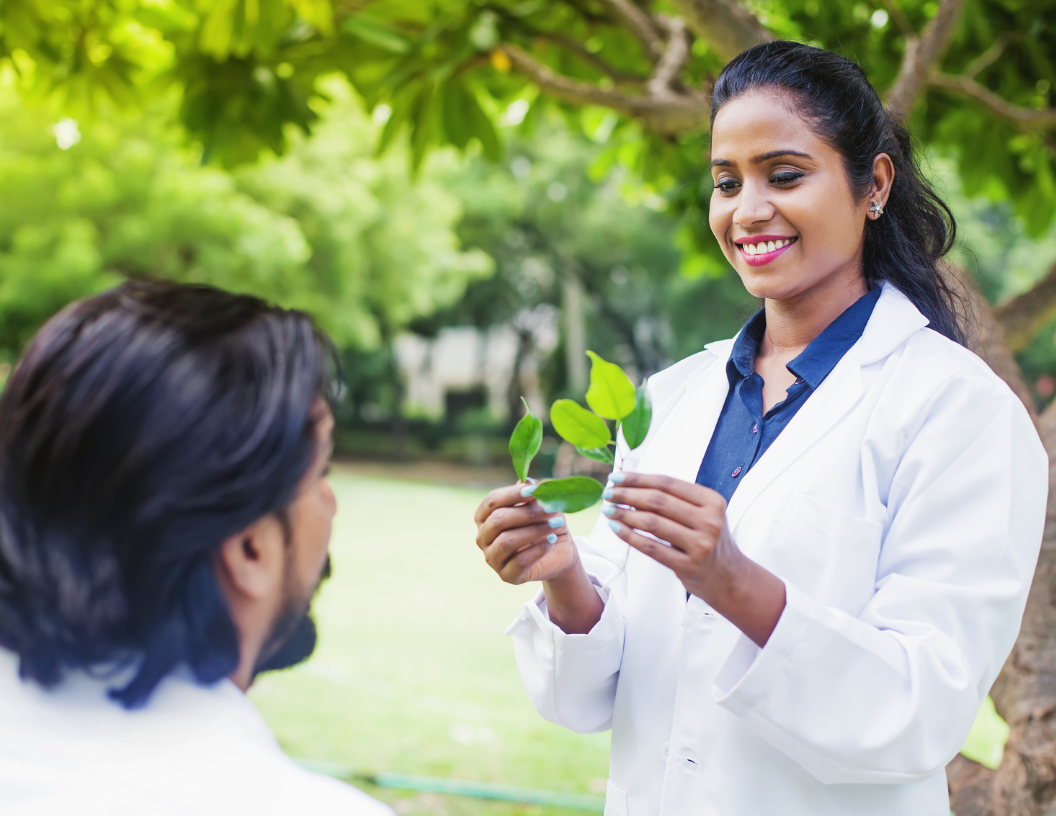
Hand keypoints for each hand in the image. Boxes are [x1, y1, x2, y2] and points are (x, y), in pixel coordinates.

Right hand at [473, 482, 603, 634]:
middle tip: (550, 508)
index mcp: (485, 517)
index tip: (534, 489)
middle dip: (526, 512)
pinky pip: (520, 561)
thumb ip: (531, 494)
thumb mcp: (541, 504)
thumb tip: (527, 480)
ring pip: (507, 541)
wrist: (558, 552)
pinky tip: (551, 540)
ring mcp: (492, 558)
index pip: (492, 501)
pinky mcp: (507, 576)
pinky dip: (538, 549)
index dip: (512, 493)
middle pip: (498, 520)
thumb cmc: (544, 522)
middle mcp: (483, 537)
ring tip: (555, 524)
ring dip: (534, 530)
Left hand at [603, 472, 785, 646]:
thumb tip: (630, 485)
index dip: (638, 478)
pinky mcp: (689, 566)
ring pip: (652, 523)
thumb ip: (675, 500)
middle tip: (607, 494)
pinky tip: (616, 529)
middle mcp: (709, 521)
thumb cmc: (708, 540)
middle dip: (627, 494)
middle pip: (658, 501)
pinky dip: (630, 537)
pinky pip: (652, 548)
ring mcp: (700, 545)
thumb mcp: (702, 514)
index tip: (616, 477)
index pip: (667, 483)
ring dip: (624, 514)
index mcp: (711, 501)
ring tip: (608, 510)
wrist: (729, 578)